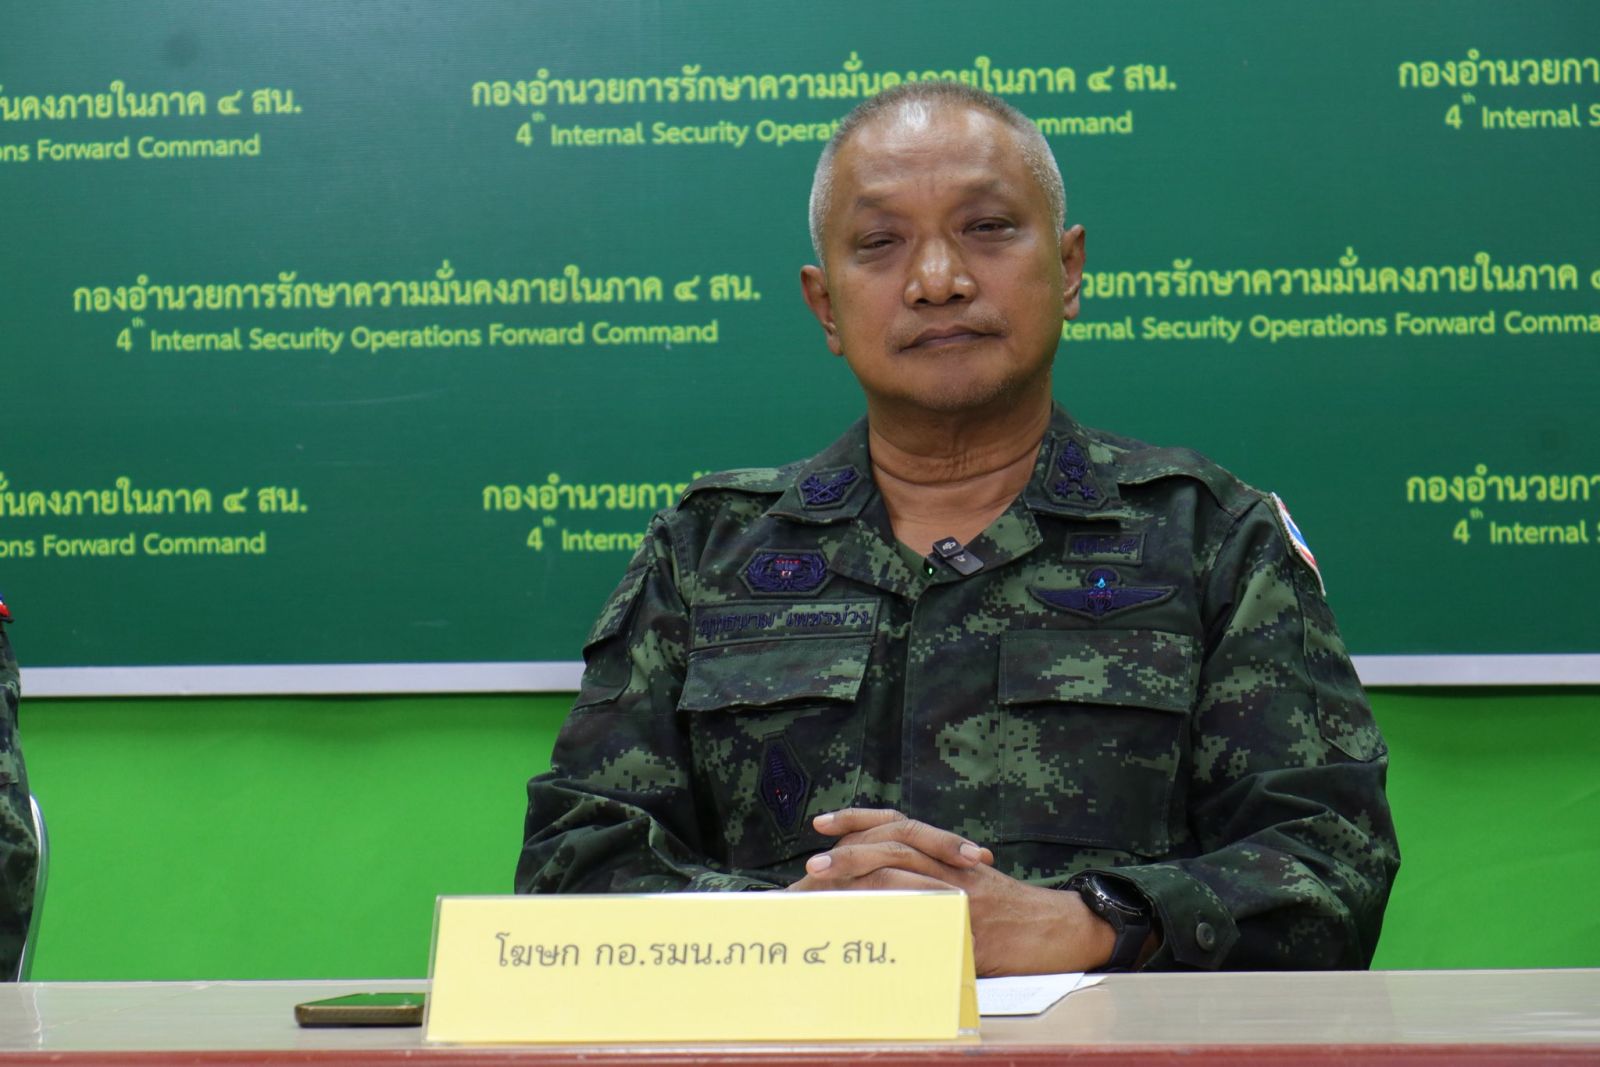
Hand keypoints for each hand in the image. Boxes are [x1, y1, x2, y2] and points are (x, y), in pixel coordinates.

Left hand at [785, 808, 1116, 975]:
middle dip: (848, 850)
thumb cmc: (1012, 914)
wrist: (1060, 929)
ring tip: (823, 883)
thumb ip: (930, 883)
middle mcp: (951, 864)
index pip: (897, 824)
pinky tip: (864, 919)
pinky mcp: (968, 922)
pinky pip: (926, 912)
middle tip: (812, 862)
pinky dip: (893, 912)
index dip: (858, 819)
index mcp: (947, 853)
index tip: (822, 822)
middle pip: (893, 843)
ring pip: (903, 871)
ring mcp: (960, 892)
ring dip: (858, 876)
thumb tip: (877, 894)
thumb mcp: (969, 887)